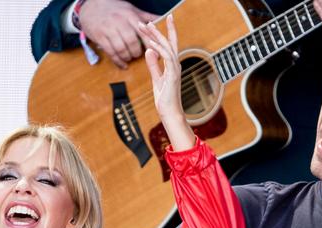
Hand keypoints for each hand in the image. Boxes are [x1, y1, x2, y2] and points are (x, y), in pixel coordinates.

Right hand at [77, 0, 156, 69]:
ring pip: (121, 49)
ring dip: (127, 57)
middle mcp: (119, 21)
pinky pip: (111, 53)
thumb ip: (147, 16)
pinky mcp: (100, 37)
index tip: (155, 54)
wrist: (91, 6)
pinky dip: (118, 61)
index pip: (143, 32)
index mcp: (130, 15)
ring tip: (130, 58)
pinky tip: (123, 64)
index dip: (150, 45)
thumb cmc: (115, 9)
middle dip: (137, 53)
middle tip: (138, 56)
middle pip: (132, 42)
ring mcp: (108, 29)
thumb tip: (163, 19)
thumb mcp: (131, 9)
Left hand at [139, 15, 194, 149]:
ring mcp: (175, 69)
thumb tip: (148, 51)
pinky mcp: (173, 75)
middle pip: (168, 42)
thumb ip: (153, 65)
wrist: (170, 114)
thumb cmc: (165, 100)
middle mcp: (175, 65)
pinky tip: (150, 44)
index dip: (163, 32)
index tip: (152, 23)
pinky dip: (159, 49)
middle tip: (146, 20)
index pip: (168, 45)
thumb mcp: (156, 79)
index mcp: (171, 65)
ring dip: (156, 36)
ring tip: (146, 26)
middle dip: (158, 30)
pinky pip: (166, 58)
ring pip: (167, 47)